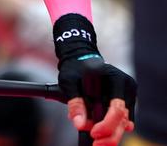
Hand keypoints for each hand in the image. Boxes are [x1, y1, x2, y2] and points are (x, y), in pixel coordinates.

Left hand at [53, 14, 135, 143]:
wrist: (80, 60)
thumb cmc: (74, 69)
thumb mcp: (69, 82)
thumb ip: (75, 102)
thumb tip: (79, 124)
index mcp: (115, 78)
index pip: (116, 108)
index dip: (107, 125)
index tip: (93, 133)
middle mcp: (125, 87)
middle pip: (122, 119)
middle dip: (109, 135)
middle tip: (96, 145)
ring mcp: (127, 95)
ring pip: (123, 123)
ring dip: (110, 134)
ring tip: (96, 141)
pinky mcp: (125, 103)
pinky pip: (121, 121)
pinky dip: (111, 128)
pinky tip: (102, 134)